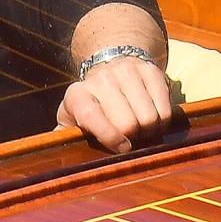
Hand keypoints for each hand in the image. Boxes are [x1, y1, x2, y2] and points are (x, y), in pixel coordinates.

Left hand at [56, 54, 171, 152]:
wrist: (109, 67)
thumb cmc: (90, 104)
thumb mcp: (71, 117)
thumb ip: (63, 136)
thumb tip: (54, 154)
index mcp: (77, 94)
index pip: (92, 116)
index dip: (109, 136)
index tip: (122, 148)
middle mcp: (101, 80)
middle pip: (128, 123)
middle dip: (133, 138)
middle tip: (132, 139)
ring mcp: (126, 73)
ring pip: (149, 117)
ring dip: (151, 131)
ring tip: (142, 129)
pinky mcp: (150, 71)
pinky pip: (166, 107)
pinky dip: (164, 120)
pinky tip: (154, 118)